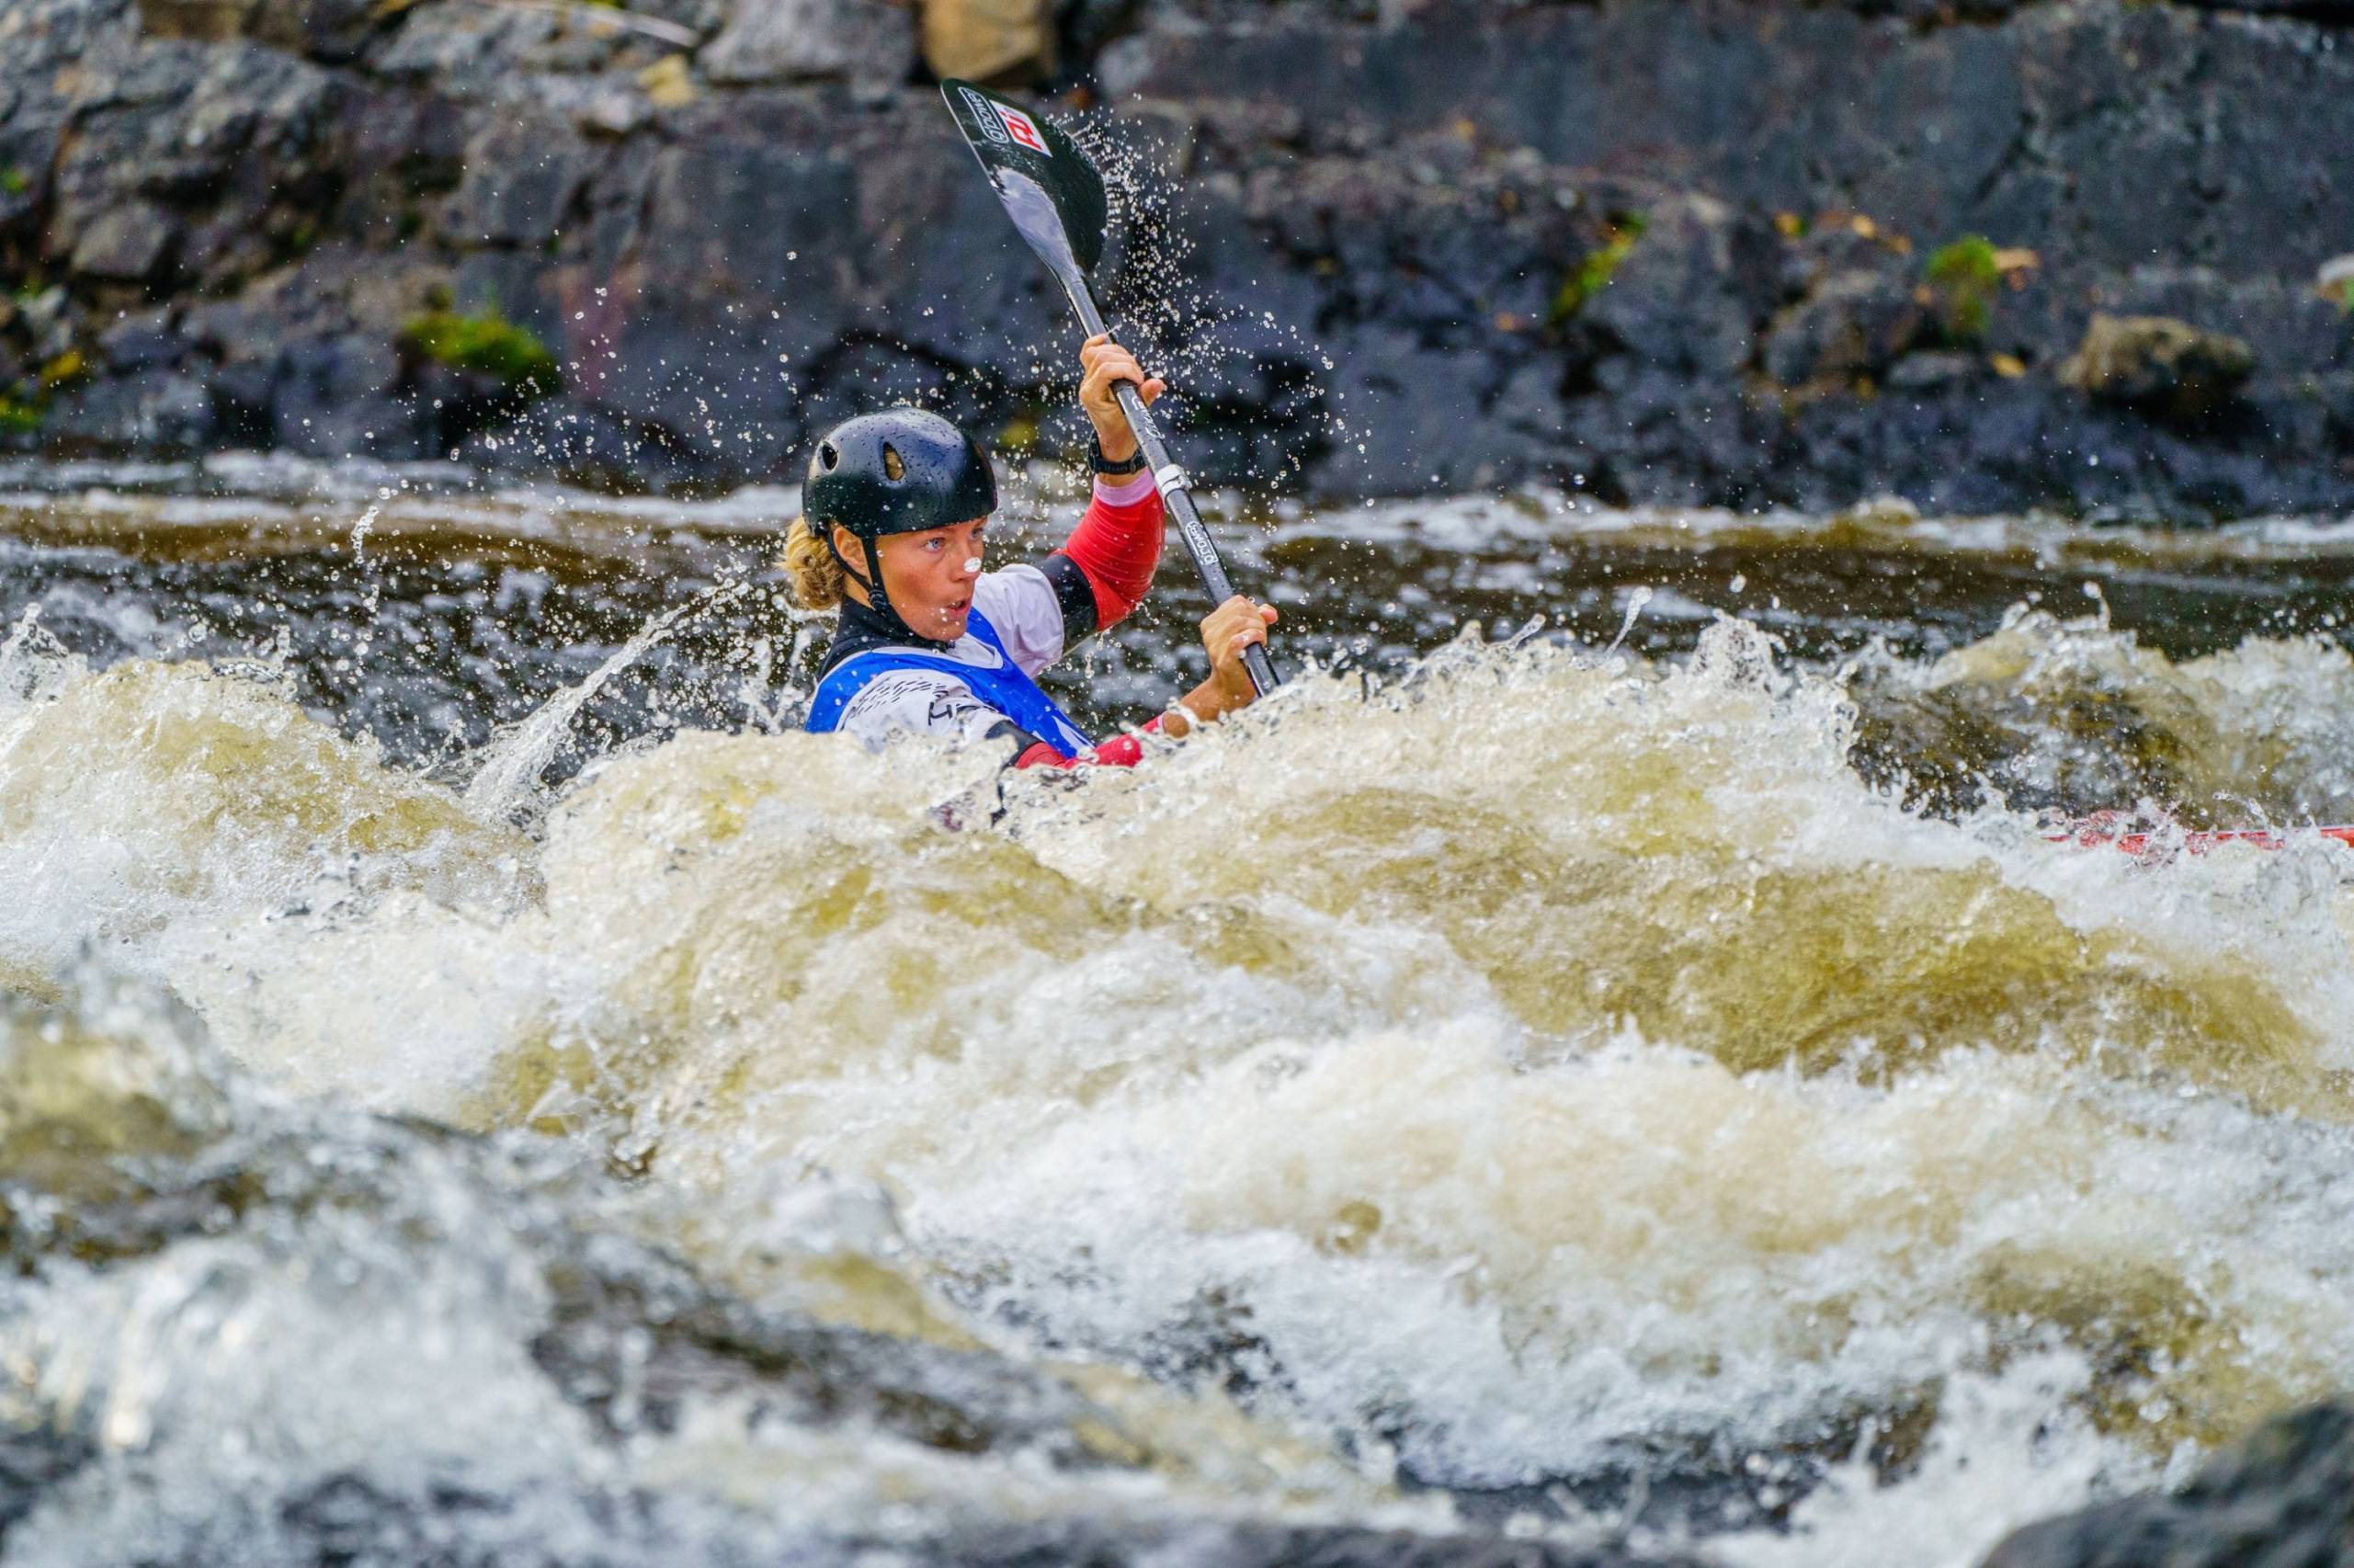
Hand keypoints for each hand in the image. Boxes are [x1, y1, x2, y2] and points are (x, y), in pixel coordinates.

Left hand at [1078, 333, 1163, 465]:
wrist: (1114, 441)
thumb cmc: (1123, 432)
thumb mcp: (1136, 416)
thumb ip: (1146, 397)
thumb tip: (1158, 382)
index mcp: (1092, 396)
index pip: (1106, 369)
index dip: (1127, 369)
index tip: (1139, 381)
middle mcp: (1086, 385)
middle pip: (1102, 357)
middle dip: (1125, 362)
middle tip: (1138, 378)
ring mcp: (1087, 379)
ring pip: (1096, 352)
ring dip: (1119, 354)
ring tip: (1132, 369)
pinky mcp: (1092, 376)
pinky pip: (1088, 354)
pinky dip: (1096, 344)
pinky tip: (1104, 338)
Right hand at [1167, 596, 1276, 734]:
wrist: (1230, 691)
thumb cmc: (1240, 662)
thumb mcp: (1246, 635)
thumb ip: (1258, 620)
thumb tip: (1270, 613)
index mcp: (1210, 624)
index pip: (1237, 601)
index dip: (1254, 610)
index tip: (1259, 624)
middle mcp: (1209, 632)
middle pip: (1241, 609)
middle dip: (1258, 620)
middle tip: (1261, 636)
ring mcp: (1214, 645)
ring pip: (1241, 621)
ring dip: (1258, 630)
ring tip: (1260, 643)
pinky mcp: (1224, 658)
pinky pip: (1240, 638)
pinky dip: (1254, 637)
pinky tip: (1259, 644)